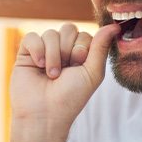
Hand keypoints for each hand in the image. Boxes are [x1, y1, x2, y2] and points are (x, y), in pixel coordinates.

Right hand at [9, 23, 119, 141]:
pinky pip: (32, 37)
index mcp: (80, 53)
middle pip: (68, 29)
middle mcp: (62, 50)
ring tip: (51, 75)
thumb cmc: (71, 97)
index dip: (82, 48)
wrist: (44, 114)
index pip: (84, 34)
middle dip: (68, 50)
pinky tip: (38, 65)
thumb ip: (101, 47)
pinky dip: (37, 50)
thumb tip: (114, 26)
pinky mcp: (26, 53)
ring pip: (51, 33)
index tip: (78, 66)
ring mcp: (44, 50)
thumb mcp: (92, 72)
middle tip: (65, 71)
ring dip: (53, 55)